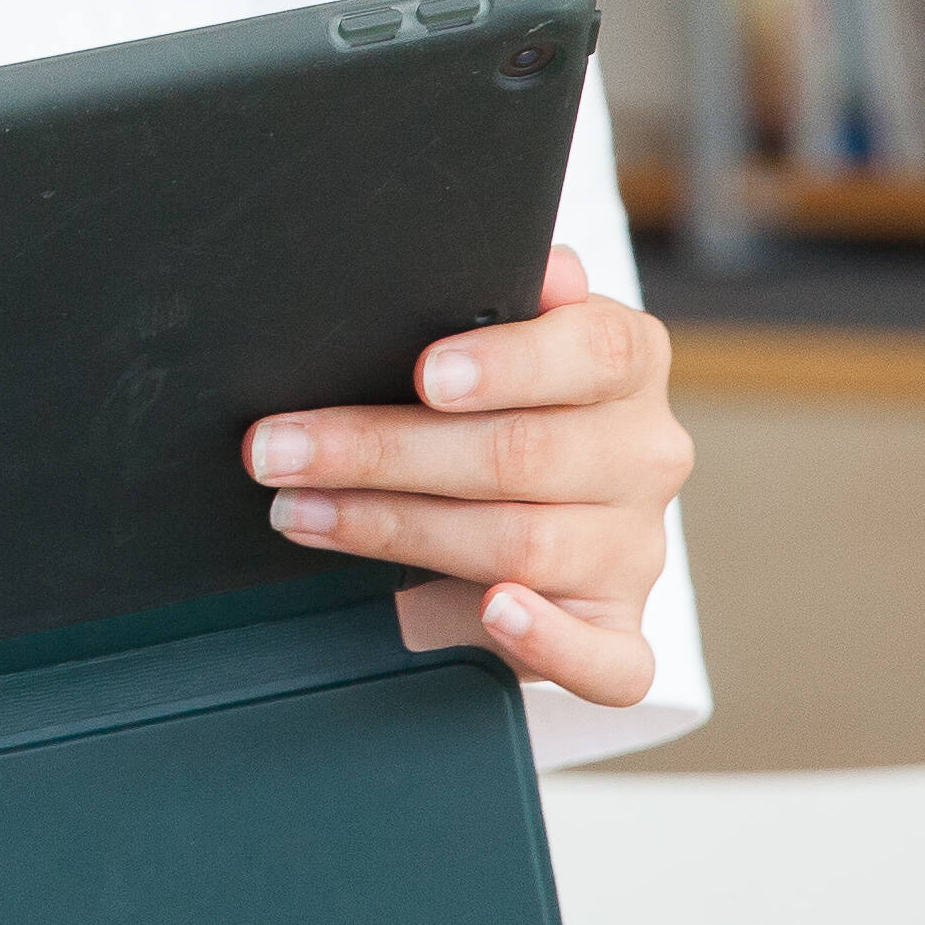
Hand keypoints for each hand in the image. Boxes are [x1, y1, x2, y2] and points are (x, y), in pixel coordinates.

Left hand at [241, 248, 686, 706]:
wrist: (532, 515)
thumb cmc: (492, 404)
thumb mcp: (492, 339)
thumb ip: (502, 299)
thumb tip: (533, 264)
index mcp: (625, 364)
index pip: (592, 352)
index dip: (510, 362)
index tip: (423, 374)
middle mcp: (643, 454)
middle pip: (522, 455)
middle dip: (383, 450)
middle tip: (280, 449)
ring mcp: (635, 551)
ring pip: (527, 545)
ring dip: (395, 529)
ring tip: (301, 510)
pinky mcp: (619, 634)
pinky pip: (607, 661)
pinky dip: (549, 642)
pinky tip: (496, 610)